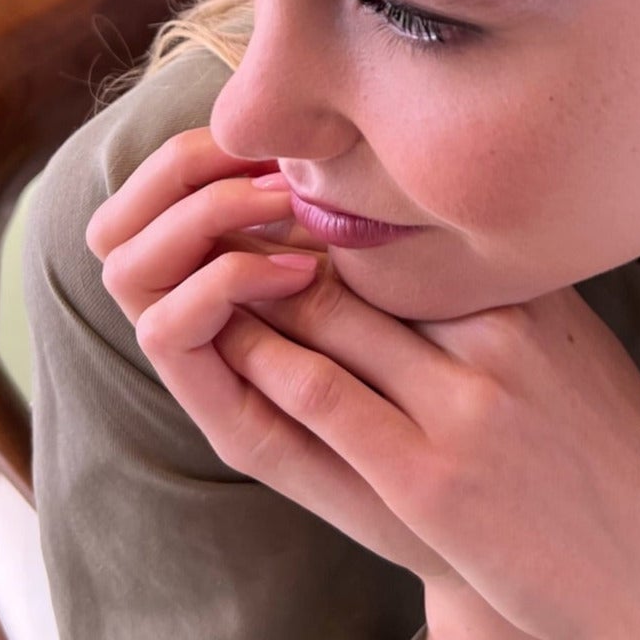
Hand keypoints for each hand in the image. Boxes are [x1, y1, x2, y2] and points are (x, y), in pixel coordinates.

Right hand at [85, 125, 458, 586]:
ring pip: (127, 269)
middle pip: (123, 224)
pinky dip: (210, 283)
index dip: (200, 142)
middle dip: (181, 169)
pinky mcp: (238, 430)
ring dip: (196, 218)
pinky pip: (166, 334)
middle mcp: (219, 334)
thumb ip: (386, 228)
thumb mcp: (432, 290)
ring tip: (283, 203)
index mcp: (255, 295)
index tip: (274, 116)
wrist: (517, 523)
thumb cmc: (488, 401)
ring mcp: (219, 380)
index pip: (165, 192)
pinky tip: (292, 265)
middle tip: (270, 153)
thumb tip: (371, 124)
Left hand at [114, 165, 639, 639]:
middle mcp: (500, 334)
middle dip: (283, 236)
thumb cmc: (612, 457)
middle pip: (360, 259)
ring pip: (328, 317)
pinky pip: (322, 397)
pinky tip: (229, 347)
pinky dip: (266, 363)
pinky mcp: (429, 478)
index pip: (408, 228)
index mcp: (533, 295)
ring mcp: (465, 406)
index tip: (283, 197)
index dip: (334, 209)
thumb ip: (515, 293)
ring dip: (257, 291)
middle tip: (223, 220)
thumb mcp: (579, 348)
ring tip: (209, 271)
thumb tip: (454, 239)